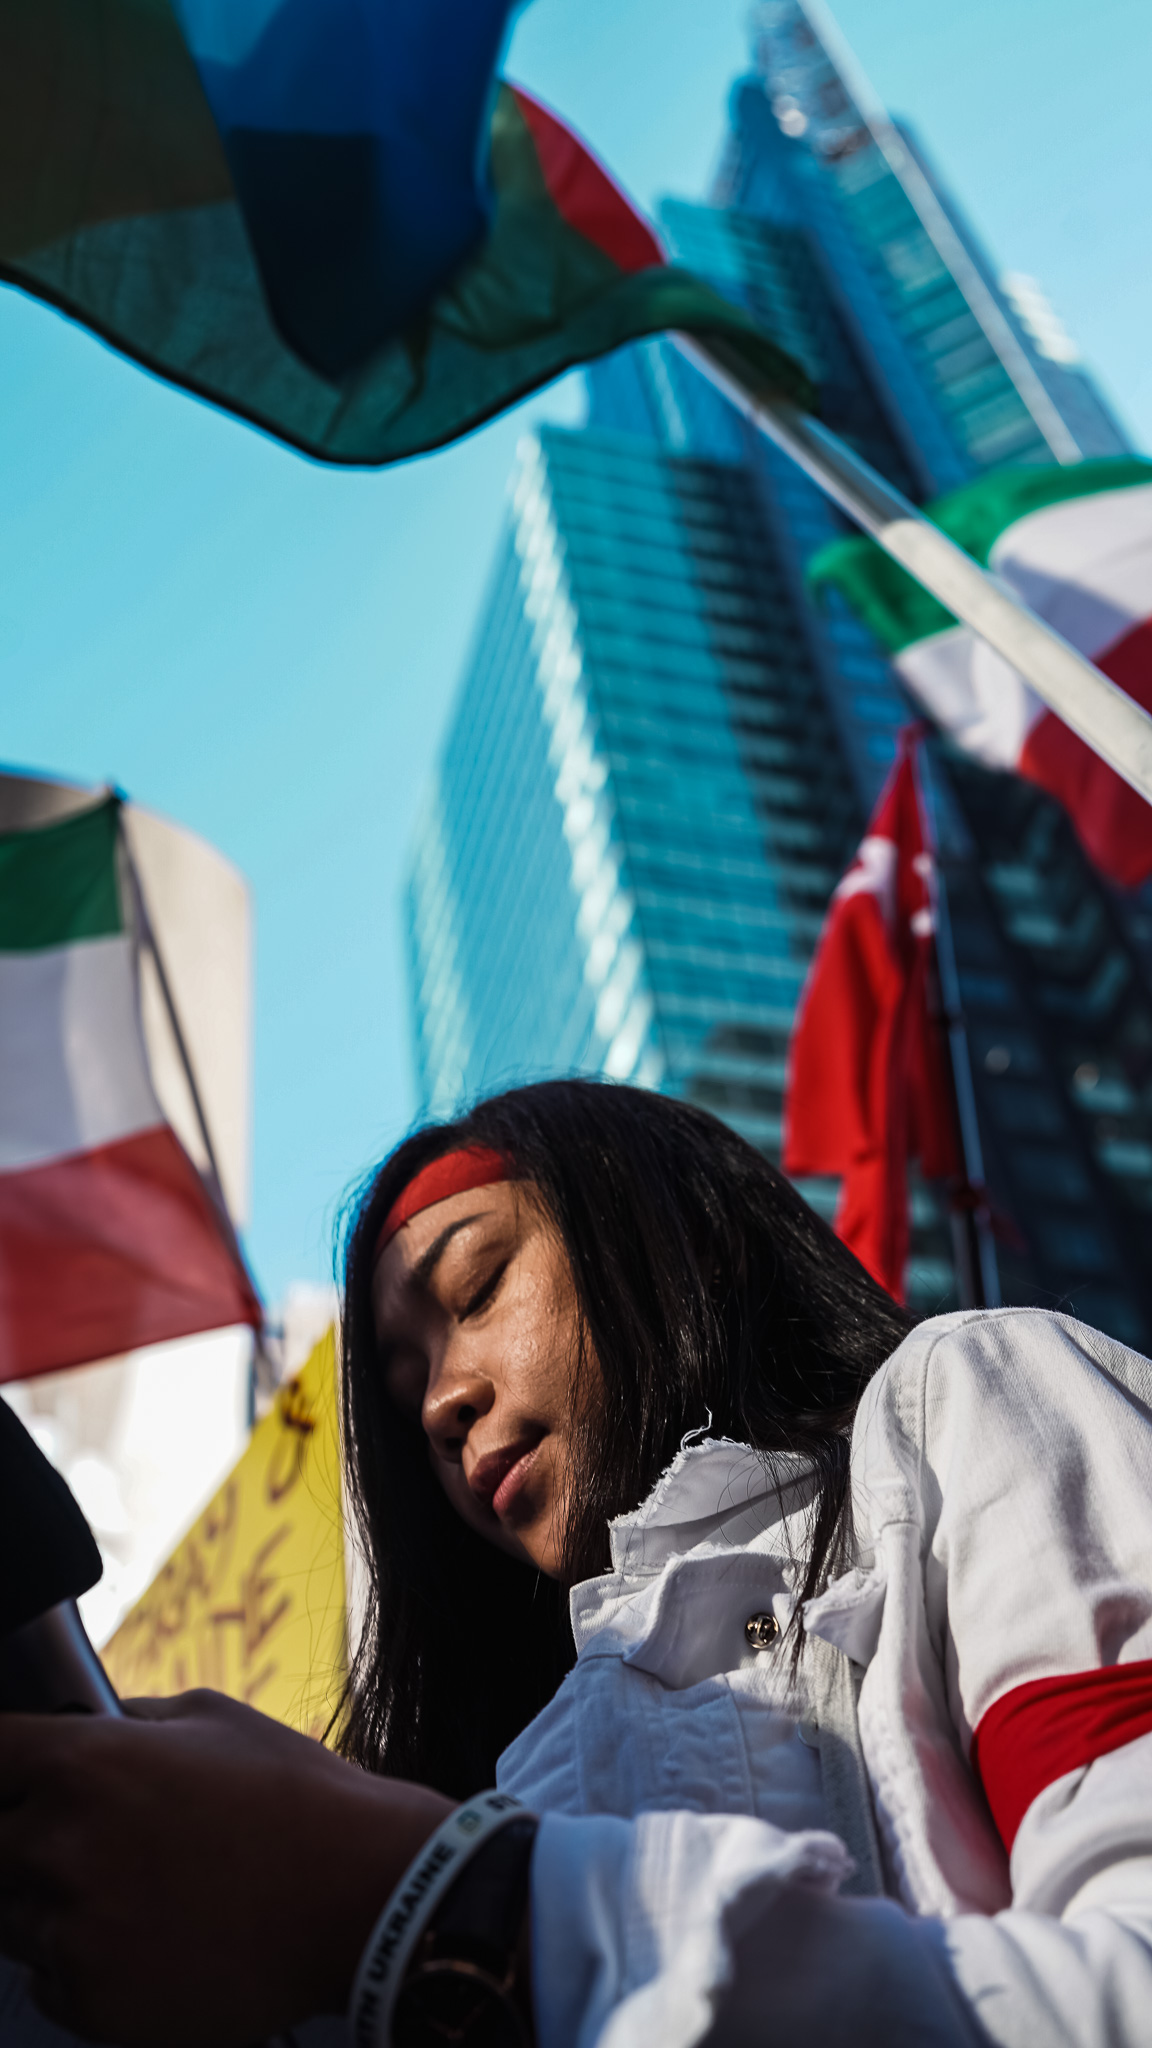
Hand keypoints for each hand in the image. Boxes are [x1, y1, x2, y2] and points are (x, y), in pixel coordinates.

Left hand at [0, 1689, 453, 2043]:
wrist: (356, 1896)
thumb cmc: (293, 1796)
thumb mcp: (210, 1718)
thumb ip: (128, 1722)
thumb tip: (86, 1727)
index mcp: (83, 1763)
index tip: (11, 1773)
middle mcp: (61, 1846)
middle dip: (19, 1838)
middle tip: (77, 1840)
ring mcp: (73, 1932)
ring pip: (8, 1919)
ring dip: (45, 1903)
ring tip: (127, 1890)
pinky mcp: (92, 2002)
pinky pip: (47, 1979)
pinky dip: (78, 1962)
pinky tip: (145, 1935)